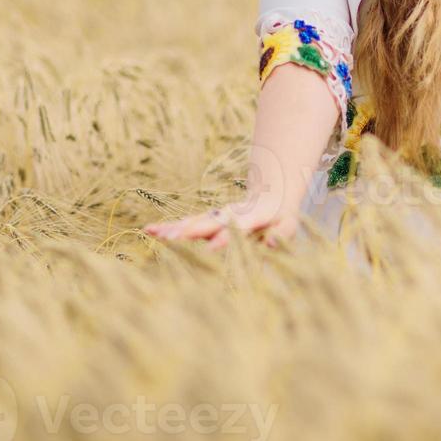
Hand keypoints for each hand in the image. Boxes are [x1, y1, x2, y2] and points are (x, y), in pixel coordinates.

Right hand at [144, 197, 298, 251]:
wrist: (271, 192)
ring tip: (153, 233)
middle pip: (209, 222)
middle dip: (191, 231)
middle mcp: (231, 214)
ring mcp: (218, 215)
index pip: (237, 227)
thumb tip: (271, 244)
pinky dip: (170, 226)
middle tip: (172, 239)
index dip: (225, 237)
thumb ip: (282, 234)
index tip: (212, 248)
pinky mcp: (209, 219)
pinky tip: (150, 230)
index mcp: (252, 217)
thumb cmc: (282, 216)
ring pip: (194, 221)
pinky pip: (187, 223)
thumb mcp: (290, 225)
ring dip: (174, 227)